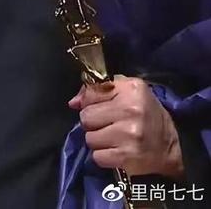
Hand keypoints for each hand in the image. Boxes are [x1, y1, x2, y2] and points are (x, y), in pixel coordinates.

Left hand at [68, 75, 183, 177]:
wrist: (172, 151)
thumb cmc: (146, 117)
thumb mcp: (129, 94)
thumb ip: (98, 91)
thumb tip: (73, 102)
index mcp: (131, 89)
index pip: (91, 92)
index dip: (90, 102)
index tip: (100, 108)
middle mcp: (130, 109)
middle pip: (86, 116)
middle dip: (92, 123)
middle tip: (108, 126)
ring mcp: (128, 134)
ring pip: (89, 137)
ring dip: (98, 141)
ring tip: (113, 139)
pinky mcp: (126, 155)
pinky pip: (97, 156)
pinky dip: (103, 156)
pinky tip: (116, 152)